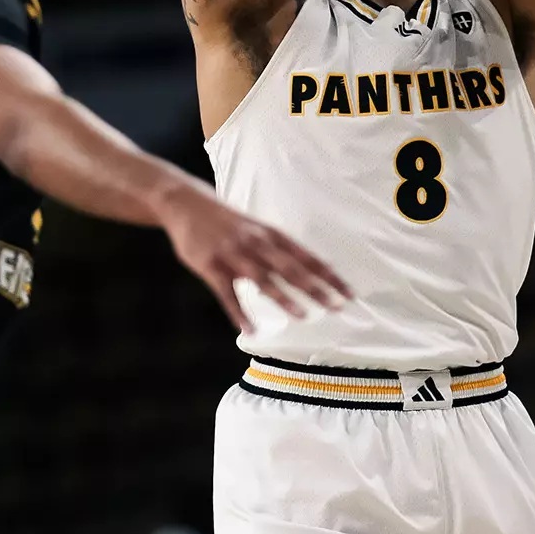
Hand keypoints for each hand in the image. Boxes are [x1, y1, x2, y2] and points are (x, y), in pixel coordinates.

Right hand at [155, 178, 350, 332]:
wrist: (186, 204)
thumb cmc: (227, 221)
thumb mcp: (257, 228)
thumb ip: (277, 249)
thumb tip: (306, 271)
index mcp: (271, 234)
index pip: (307, 257)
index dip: (328, 276)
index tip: (348, 293)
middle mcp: (256, 243)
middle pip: (291, 269)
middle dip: (315, 288)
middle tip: (336, 307)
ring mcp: (233, 254)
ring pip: (263, 279)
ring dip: (283, 298)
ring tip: (303, 316)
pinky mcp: (211, 266)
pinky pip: (227, 294)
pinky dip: (239, 313)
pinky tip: (250, 330)